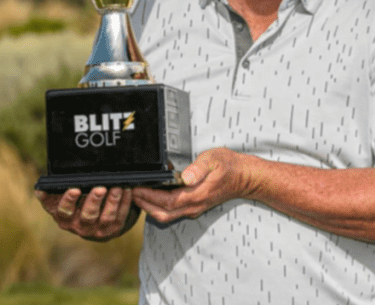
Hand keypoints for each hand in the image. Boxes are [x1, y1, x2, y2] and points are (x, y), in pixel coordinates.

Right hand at [35, 186, 137, 240]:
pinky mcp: (113, 230)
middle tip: (100, 188)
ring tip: (117, 187)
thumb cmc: (72, 204)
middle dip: (94, 201)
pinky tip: (126, 189)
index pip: (64, 211)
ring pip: (106, 218)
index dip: (69, 201)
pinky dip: (124, 203)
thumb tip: (39, 189)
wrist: (89, 220)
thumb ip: (49, 194)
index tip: (75, 189)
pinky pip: (120, 216)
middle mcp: (80, 227)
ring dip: (112, 202)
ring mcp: (98, 230)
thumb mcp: (58, 201)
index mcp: (64, 219)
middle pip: (87, 216)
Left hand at [132, 148, 257, 222]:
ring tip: (136, 193)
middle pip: (162, 213)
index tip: (135, 187)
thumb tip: (185, 177)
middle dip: (143, 205)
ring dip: (149, 207)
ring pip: (166, 215)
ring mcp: (194, 208)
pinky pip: (172, 212)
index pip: (167, 201)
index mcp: (196, 195)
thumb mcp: (214, 159)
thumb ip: (198, 168)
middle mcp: (194, 206)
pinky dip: (158, 206)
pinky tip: (151, 194)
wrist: (245, 177)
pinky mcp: (194, 206)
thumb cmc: (229, 166)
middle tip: (129, 192)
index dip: (149, 196)